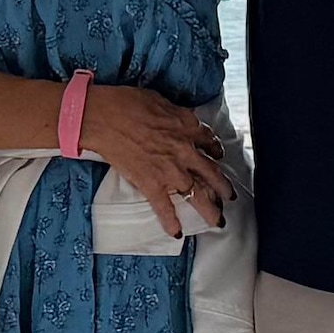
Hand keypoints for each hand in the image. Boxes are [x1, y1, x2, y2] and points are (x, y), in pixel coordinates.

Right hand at [78, 82, 224, 233]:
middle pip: (211, 173)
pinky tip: (177, 233)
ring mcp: (169, 170)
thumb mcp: (160, 100)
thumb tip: (177, 119)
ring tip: (218, 221)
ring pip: (197, 194)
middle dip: (223, 187)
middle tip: (229, 197)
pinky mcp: (151, 184)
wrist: (104, 118)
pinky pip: (165, 207)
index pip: (209, 141)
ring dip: (210, 210)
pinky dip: (171, 222)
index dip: (215, 150)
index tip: (217, 155)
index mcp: (187, 127)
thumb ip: (175, 114)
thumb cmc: (126, 103)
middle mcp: (185, 151)